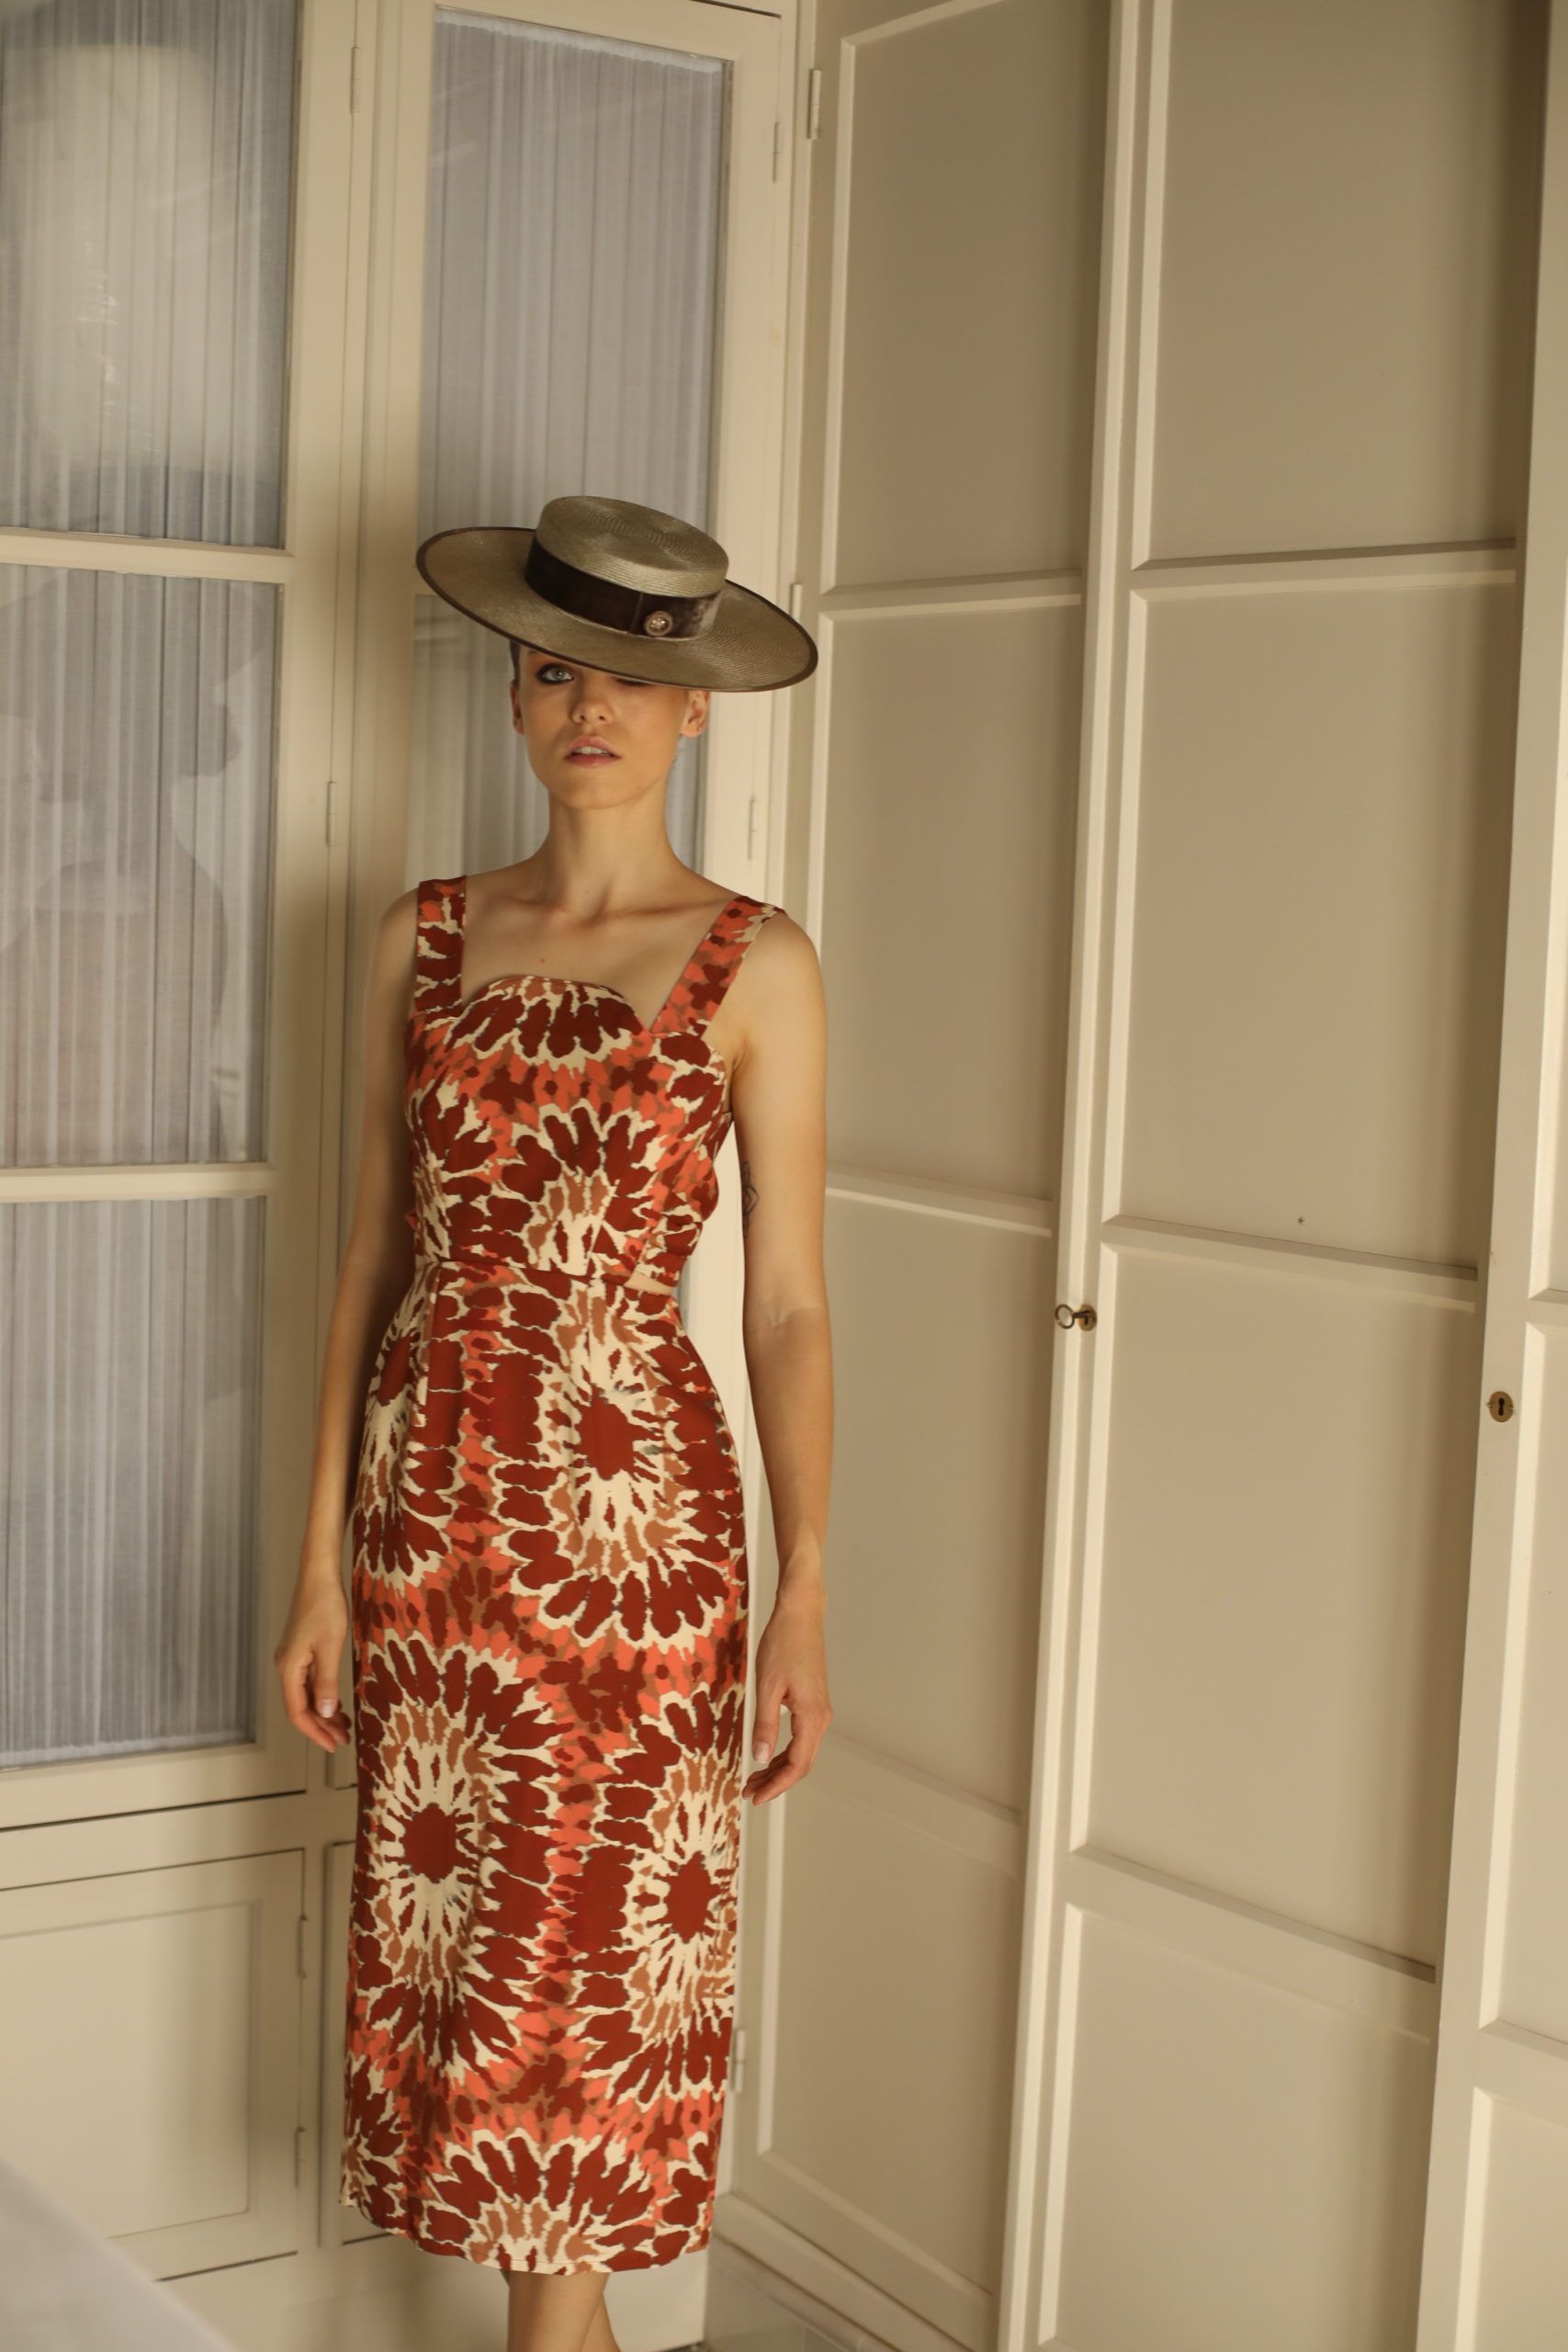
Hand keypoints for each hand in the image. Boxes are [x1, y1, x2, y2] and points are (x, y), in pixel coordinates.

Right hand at [273, 1571, 352, 1753]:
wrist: (319, 1576)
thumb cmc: (325, 1607)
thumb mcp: (330, 1647)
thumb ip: (327, 1682)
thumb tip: (324, 1714)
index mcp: (289, 1669)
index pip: (298, 1712)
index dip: (315, 1732)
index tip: (334, 1745)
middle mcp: (286, 1667)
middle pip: (300, 1706)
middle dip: (321, 1726)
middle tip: (343, 1740)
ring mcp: (292, 1659)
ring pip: (305, 1695)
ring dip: (323, 1712)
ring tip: (343, 1726)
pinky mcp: (301, 1651)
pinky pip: (309, 1682)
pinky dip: (322, 1695)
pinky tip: (336, 1703)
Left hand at [743, 1581, 829, 1804]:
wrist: (800, 1614)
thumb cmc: (784, 1644)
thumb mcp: (767, 1686)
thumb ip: (765, 1724)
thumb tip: (760, 1757)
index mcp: (811, 1716)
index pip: (797, 1765)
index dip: (776, 1786)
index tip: (755, 1797)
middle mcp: (820, 1717)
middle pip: (802, 1763)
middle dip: (776, 1782)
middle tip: (749, 1792)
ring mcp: (819, 1710)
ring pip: (802, 1752)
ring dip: (779, 1768)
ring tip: (754, 1778)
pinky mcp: (813, 1702)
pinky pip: (802, 1737)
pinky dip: (784, 1751)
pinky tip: (767, 1754)